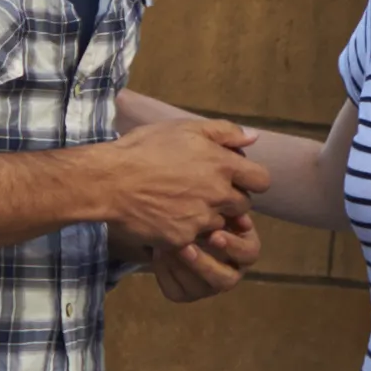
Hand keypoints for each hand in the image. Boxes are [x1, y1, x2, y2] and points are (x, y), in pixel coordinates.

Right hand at [97, 116, 268, 252]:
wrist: (109, 181)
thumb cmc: (145, 149)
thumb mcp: (186, 128)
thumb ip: (225, 132)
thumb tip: (254, 137)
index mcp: (223, 165)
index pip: (261, 180)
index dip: (250, 180)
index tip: (235, 178)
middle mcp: (218, 195)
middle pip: (242, 206)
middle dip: (229, 200)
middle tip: (203, 192)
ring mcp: (201, 220)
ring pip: (220, 225)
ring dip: (208, 218)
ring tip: (182, 206)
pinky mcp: (183, 240)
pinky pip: (195, 241)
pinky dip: (186, 233)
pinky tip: (168, 220)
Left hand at [147, 215, 255, 301]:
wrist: (177, 220)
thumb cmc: (206, 210)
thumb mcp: (219, 205)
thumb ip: (228, 210)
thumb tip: (241, 221)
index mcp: (245, 250)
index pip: (249, 254)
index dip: (233, 247)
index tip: (215, 235)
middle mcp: (230, 273)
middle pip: (226, 280)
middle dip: (204, 264)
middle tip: (186, 247)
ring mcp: (208, 287)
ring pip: (200, 289)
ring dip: (182, 268)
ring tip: (166, 247)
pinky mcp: (186, 293)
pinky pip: (176, 291)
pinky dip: (166, 273)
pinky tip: (158, 254)